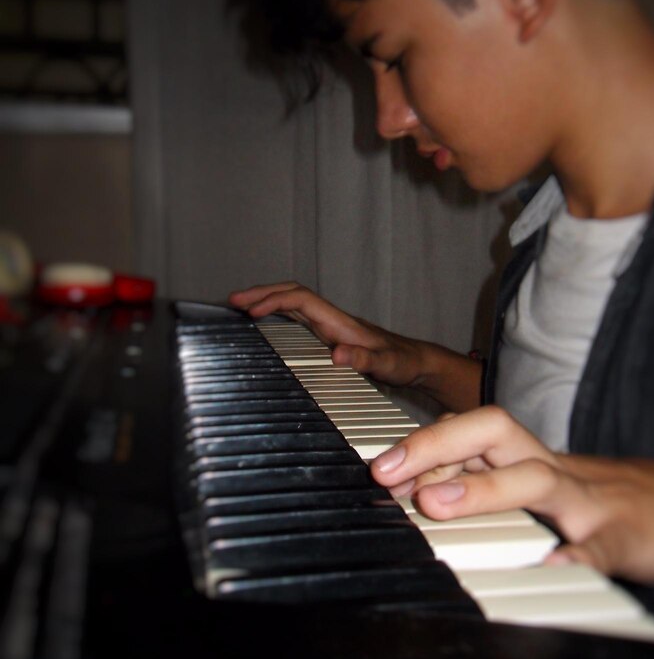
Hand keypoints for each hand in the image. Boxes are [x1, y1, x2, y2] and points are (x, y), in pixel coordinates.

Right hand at [229, 281, 482, 409]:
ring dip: (266, 300)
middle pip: (291, 294)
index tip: (250, 311)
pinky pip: (296, 316)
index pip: (301, 301)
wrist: (416, 361)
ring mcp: (329, 325)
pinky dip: (276, 313)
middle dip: (261, 293)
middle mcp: (332, 319)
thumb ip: (365, 360)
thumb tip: (339, 355)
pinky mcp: (328, 334)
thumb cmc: (402, 362)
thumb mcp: (387, 365)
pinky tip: (263, 321)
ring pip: (292, 303)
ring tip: (238, 306)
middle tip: (232, 300)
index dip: (274, 301)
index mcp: (340, 322)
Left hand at [370, 406, 653, 603]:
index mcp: (529, 458)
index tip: (376, 465)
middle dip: (436, 446)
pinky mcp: (623, 539)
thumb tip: (414, 492)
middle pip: (495, 434)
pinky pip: (596, 546)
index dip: (423, 441)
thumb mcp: (539, 485)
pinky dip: (572, 556)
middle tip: (387, 474)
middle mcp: (553, 470)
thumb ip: (486, 483)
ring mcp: (588, 502)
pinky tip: (547, 567)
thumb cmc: (600, 498)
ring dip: (484, 488)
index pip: (471, 429)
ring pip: (537, 479)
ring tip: (437, 505)